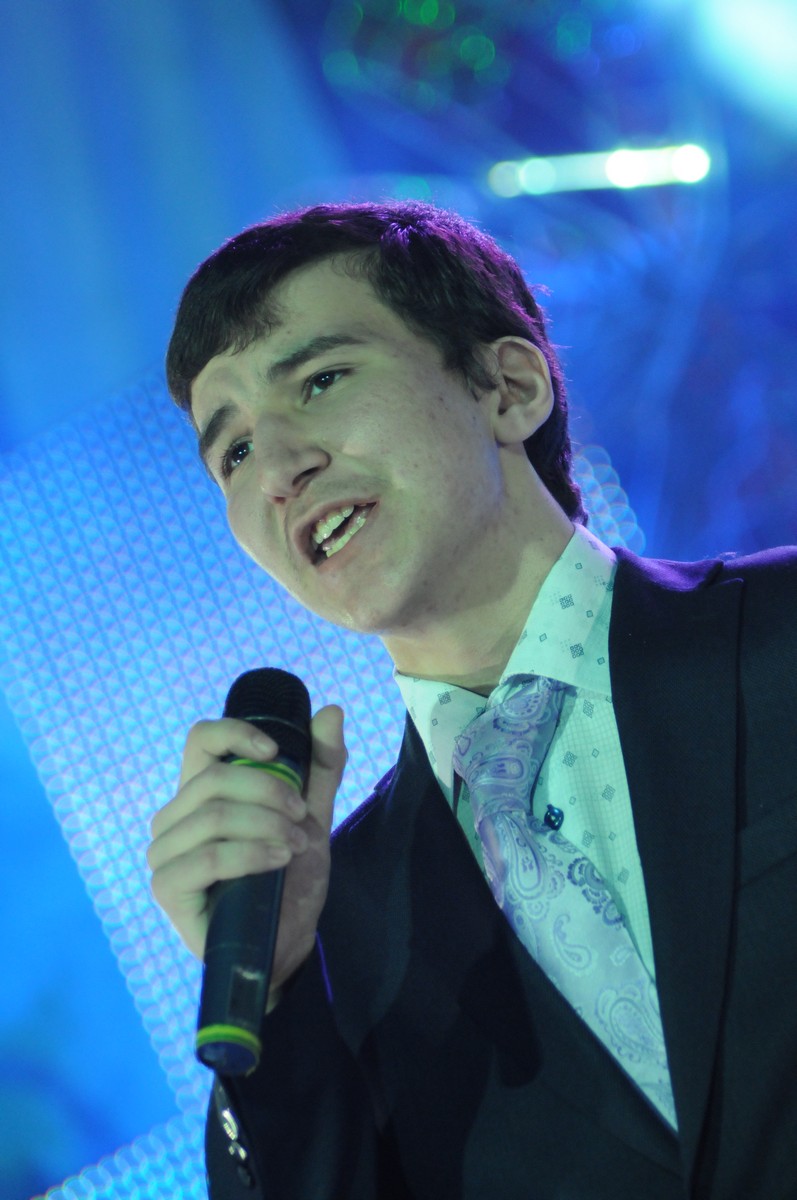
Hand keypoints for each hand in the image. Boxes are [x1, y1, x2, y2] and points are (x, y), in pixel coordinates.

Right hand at [147, 705, 345, 993]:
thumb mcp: (311, 816)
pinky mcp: (168, 887)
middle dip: (269, 792)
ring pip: (212, 815)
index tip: (276, 752)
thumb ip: (320, 766)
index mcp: (200, 792)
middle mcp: (173, 817)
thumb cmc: (288, 878)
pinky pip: (209, 856)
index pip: (201, 739)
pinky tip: (278, 860)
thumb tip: (330, 710)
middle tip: (301, 817)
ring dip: (265, 825)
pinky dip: (251, 853)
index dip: (237, 734)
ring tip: (295, 846)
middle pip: (214, 777)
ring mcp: (165, 853)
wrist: (287, 943)